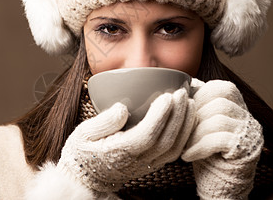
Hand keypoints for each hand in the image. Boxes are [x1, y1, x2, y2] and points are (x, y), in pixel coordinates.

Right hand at [57, 87, 195, 191]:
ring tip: (189, 103)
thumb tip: (122, 107)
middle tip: (182, 93)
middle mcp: (137, 161)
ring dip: (185, 125)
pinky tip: (186, 119)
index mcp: (119, 152)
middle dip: (177, 115)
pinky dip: (184, 135)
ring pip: (174, 148)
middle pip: (166, 140)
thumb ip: (103, 122)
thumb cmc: (83, 152)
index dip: (160, 116)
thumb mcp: (83, 134)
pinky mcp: (152, 165)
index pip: (146, 135)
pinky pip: (174, 152)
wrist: (85, 178)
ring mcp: (147, 165)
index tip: (167, 96)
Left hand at [182, 80, 262, 198]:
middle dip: (196, 115)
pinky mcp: (246, 150)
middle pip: (220, 102)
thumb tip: (182, 83)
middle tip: (183, 131)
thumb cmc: (205, 152)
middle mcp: (247, 117)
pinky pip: (219, 140)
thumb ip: (197, 106)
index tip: (185, 110)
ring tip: (184, 145)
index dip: (201, 95)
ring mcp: (249, 133)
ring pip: (218, 119)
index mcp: (237, 107)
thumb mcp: (199, 124)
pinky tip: (188, 156)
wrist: (218, 185)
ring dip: (195, 132)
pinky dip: (198, 147)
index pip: (222, 87)